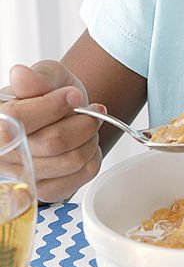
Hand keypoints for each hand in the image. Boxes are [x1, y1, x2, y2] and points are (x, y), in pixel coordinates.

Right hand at [0, 61, 105, 202]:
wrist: (63, 114)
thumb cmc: (51, 94)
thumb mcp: (46, 75)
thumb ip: (37, 76)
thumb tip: (22, 76)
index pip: (21, 119)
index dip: (55, 106)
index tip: (74, 96)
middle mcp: (3, 154)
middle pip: (54, 142)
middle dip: (83, 123)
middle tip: (90, 111)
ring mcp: (22, 178)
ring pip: (71, 161)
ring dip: (90, 140)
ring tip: (87, 127)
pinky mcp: (44, 192)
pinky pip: (80, 178)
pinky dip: (92, 158)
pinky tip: (85, 146)